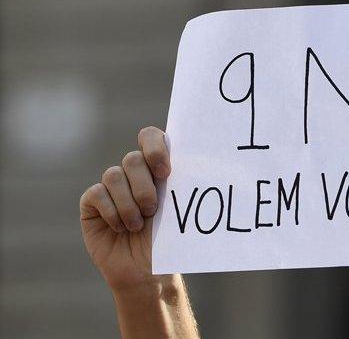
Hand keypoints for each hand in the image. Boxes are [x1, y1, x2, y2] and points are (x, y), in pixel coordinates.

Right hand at [79, 126, 170, 290]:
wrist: (148, 273)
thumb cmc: (168, 241)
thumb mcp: (177, 211)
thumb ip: (179, 185)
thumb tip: (193, 164)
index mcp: (157, 168)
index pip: (151, 138)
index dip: (155, 148)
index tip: (166, 172)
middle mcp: (134, 174)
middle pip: (133, 159)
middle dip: (144, 187)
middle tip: (153, 210)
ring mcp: (112, 187)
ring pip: (114, 175)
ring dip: (129, 204)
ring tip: (137, 226)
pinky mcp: (92, 203)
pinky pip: (97, 194)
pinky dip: (112, 212)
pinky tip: (121, 228)